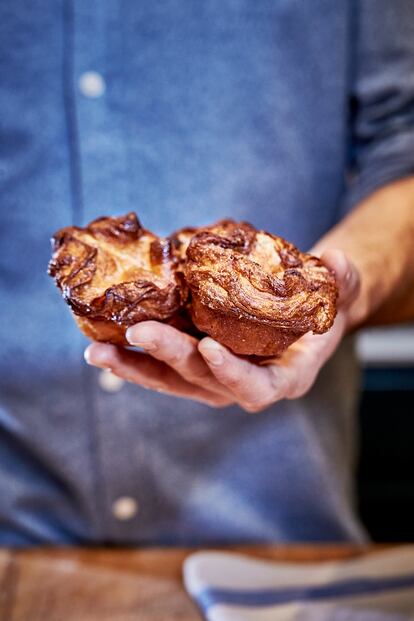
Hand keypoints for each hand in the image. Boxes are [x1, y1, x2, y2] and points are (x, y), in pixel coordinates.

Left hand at [84, 250, 359, 411]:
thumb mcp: (341, 291)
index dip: (233, 373)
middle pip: (203, 380)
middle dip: (170, 356)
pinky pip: (161, 367)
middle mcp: (243, 384)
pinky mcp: (194, 364)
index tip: (210, 347)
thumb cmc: (322, 306)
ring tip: (98, 351)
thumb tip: (337, 262)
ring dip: (135, 367)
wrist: (301, 315)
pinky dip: (133, 359)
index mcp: (283, 378)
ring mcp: (214, 377)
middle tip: (139, 332)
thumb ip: (343, 281)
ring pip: (172, 380)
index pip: (256, 387)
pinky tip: (102, 344)